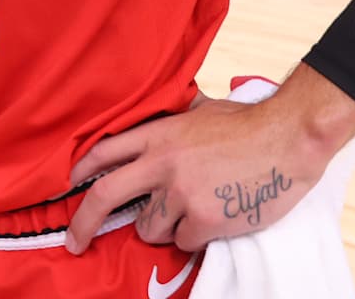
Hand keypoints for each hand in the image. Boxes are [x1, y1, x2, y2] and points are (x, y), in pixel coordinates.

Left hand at [63, 95, 339, 254]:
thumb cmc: (249, 124)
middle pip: (105, 195)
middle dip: (83, 223)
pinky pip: (183, 242)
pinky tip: (217, 217)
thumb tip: (156, 126)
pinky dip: (195, 238)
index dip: (80, 170)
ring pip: (150, 228)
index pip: (104, 152)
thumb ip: (171, 126)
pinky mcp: (203, 219)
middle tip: (73, 241)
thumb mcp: (199, 113)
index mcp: (158, 135)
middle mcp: (161, 163)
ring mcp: (180, 193)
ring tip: (195, 208)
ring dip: (164, 227)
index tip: (67, 186)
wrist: (287, 140)